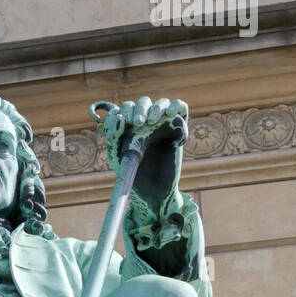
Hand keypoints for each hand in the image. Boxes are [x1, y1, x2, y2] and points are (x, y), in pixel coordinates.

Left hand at [102, 96, 187, 215]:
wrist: (153, 194)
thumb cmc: (133, 177)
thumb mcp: (117, 157)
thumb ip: (114, 138)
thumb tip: (118, 118)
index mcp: (129, 128)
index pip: (126, 108)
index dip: (125, 110)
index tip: (124, 122)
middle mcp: (146, 124)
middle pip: (144, 102)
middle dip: (140, 108)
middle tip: (138, 122)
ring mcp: (163, 125)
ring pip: (163, 102)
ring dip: (157, 107)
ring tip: (153, 120)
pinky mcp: (179, 129)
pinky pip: (181, 108)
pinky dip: (177, 108)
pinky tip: (170, 119)